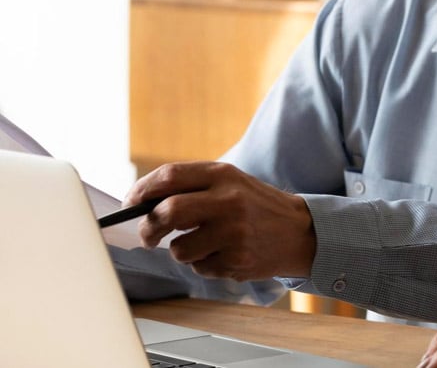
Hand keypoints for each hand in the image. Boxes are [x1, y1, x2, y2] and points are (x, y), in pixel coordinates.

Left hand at [125, 161, 315, 280]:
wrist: (301, 232)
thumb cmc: (256, 207)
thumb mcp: (231, 183)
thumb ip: (192, 187)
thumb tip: (141, 203)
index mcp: (224, 174)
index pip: (169, 176)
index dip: (141, 191)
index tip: (131, 204)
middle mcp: (228, 200)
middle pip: (167, 212)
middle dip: (148, 228)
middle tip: (148, 236)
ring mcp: (233, 231)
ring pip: (179, 248)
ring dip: (182, 251)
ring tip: (205, 245)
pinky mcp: (237, 259)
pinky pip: (199, 268)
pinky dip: (203, 265)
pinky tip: (225, 254)